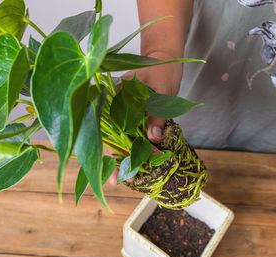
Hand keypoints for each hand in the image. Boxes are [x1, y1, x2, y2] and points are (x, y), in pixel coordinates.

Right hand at [107, 52, 183, 184]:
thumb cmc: (162, 68)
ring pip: (119, 137)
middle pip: (110, 136)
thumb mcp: (161, 90)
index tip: (117, 172)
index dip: (113, 153)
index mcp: (115, 99)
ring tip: (126, 175)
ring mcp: (123, 111)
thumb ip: (156, 114)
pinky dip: (133, 146)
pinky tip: (136, 158)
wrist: (165, 57)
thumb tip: (152, 139)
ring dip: (123, 155)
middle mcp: (115, 107)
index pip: (110, 130)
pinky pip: (130, 132)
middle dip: (113, 159)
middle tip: (116, 181)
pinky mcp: (133, 114)